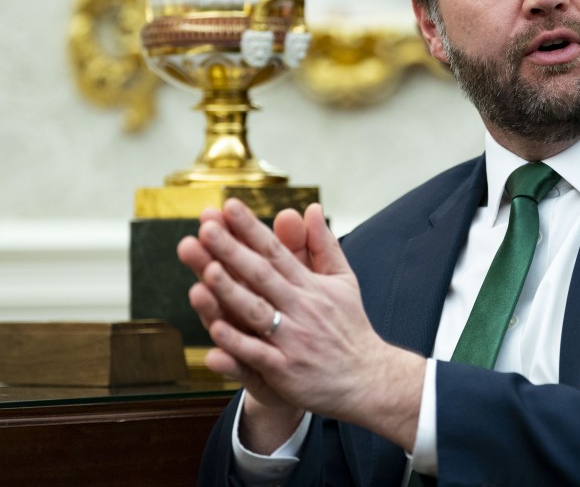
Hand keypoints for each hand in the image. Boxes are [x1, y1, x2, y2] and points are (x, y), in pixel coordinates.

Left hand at [178, 199, 425, 451]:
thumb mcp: (343, 280)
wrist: (367, 378)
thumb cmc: (349, 327)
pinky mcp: (285, 370)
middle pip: (262, 276)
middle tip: (207, 229)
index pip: (276, 251)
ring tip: (207, 271)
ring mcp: (292, 340)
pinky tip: (216, 329)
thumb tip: (311, 208)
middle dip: (233, 251)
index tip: (229, 206)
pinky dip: (237, 343)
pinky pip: (257, 354)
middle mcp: (301, 308)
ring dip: (231, 292)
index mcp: (311, 286)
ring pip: (257, 312)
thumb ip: (323, 244)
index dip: (251, 228)